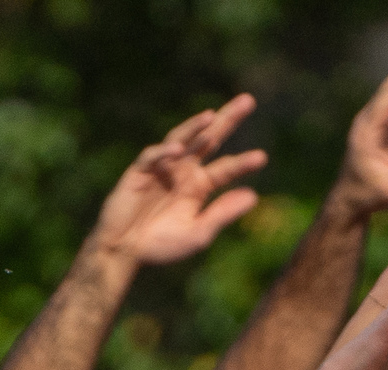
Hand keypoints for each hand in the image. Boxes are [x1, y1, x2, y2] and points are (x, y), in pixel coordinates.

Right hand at [90, 99, 267, 268]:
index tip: (262, 158)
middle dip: (227, 120)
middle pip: (209, 139)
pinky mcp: (139, 171)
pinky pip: (153, 157)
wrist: (125, 251)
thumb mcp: (197, 234)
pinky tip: (179, 149)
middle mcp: (183, 170)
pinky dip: (164, 152)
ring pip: (181, 139)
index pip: (226, 168)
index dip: (243, 163)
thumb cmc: (161, 245)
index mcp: (199, 185)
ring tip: (211, 116)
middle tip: (248, 101)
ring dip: (195, 127)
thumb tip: (254, 196)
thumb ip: (222, 214)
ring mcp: (162, 167)